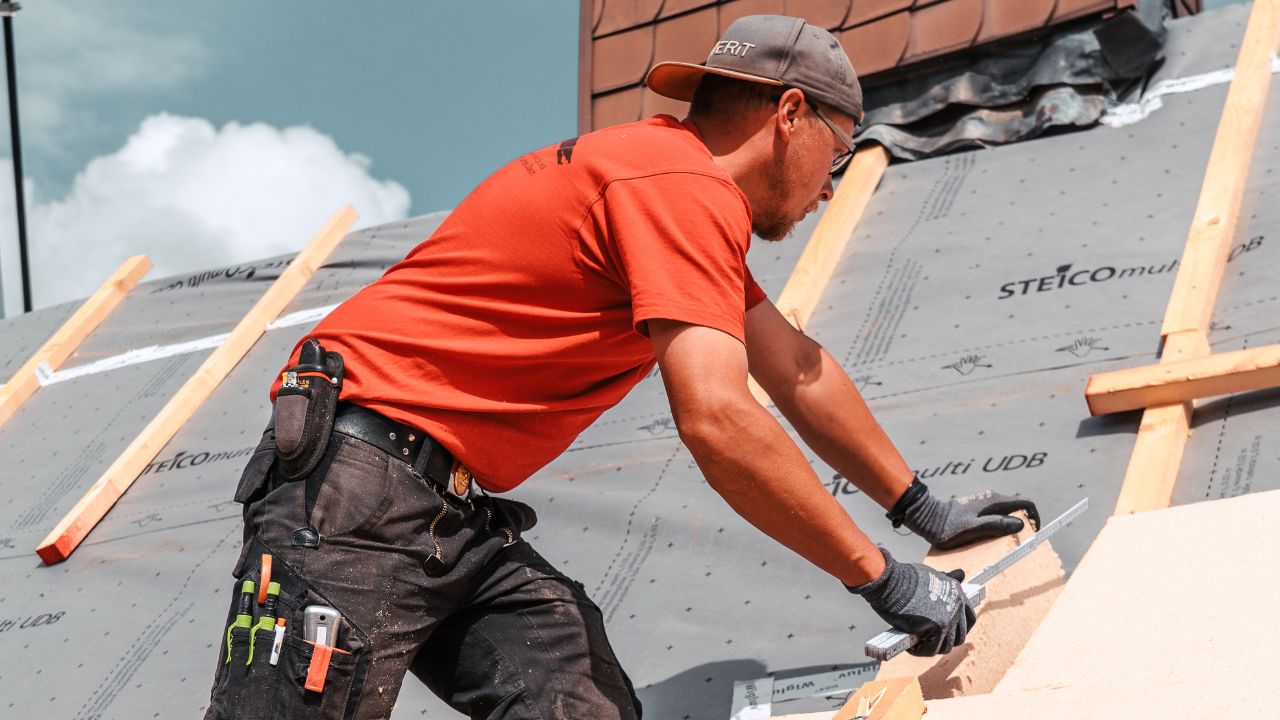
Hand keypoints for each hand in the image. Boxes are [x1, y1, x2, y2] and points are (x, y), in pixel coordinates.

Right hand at [847, 548, 974, 655]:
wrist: (890, 580)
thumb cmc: (904, 577)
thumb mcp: (932, 575)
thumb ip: (947, 579)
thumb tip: (961, 573)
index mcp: (957, 593)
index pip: (968, 619)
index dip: (958, 629)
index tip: (948, 633)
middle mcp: (957, 606)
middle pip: (959, 636)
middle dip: (945, 641)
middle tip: (929, 641)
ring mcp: (948, 619)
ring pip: (945, 646)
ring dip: (932, 647)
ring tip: (917, 643)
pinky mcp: (936, 628)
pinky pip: (930, 649)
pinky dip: (920, 651)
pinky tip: (910, 646)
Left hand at [888, 480, 1039, 549]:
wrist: (928, 519)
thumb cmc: (949, 527)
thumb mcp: (974, 530)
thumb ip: (996, 526)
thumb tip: (1020, 525)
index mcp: (994, 501)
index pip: (1025, 503)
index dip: (1035, 517)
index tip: (1035, 532)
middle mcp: (992, 499)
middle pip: (1018, 508)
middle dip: (1025, 523)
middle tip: (1021, 541)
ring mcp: (985, 502)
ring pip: (1008, 512)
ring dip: (1012, 525)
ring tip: (1008, 543)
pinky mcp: (978, 508)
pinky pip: (997, 515)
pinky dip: (1001, 525)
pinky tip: (994, 538)